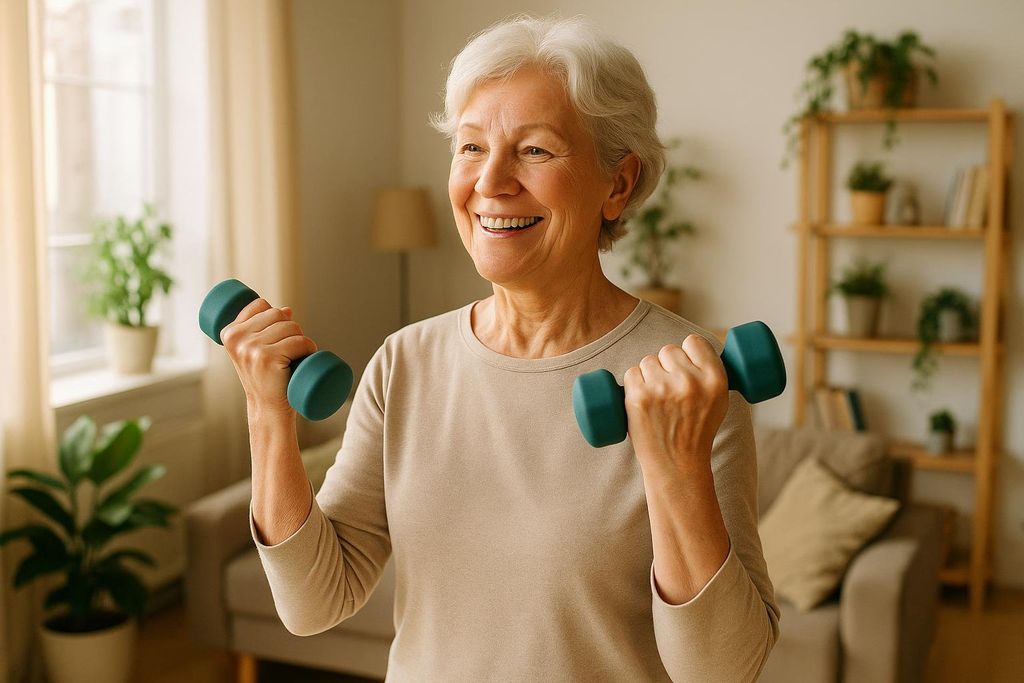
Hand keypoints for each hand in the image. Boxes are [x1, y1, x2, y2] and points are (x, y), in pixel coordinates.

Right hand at [220, 298, 317, 415]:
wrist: (268, 409)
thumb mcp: (254, 351)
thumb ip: (263, 328)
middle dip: (291, 328)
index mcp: (229, 333)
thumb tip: (287, 309)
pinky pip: (299, 341)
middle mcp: (236, 339)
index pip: (260, 305)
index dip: (275, 316)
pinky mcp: (268, 358)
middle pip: (278, 314)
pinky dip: (309, 347)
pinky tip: (305, 358)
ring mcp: (251, 348)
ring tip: (295, 356)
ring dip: (301, 339)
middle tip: (290, 350)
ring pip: (291, 326)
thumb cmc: (266, 378)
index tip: (276, 336)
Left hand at [622, 334, 729, 476]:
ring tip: (657, 400)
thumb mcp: (718, 401)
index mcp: (715, 380)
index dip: (687, 352)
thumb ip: (709, 373)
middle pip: (668, 350)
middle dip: (667, 366)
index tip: (684, 365)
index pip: (694, 342)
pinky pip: (631, 373)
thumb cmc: (696, 432)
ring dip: (649, 375)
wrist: (677, 465)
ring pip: (648, 361)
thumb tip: (691, 348)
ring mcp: (662, 389)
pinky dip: (633, 384)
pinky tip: (642, 400)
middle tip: (670, 390)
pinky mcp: (638, 397)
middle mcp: (690, 381)